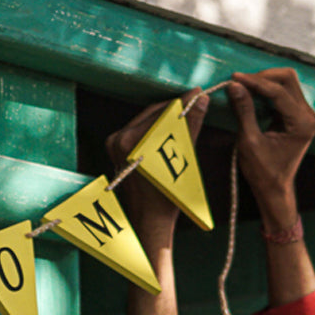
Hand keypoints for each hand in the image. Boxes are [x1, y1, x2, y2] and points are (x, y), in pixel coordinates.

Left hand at [105, 89, 208, 234]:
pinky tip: (173, 129)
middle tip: (196, 102)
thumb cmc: (167, 196)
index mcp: (129, 141)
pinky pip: (140, 132)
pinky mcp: (117, 151)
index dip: (182, 102)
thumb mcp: (182, 158)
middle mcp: (118, 140)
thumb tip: (199, 100)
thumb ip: (189, 126)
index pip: (161, 112)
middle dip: (175, 110)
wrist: (149, 220)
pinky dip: (157, 129)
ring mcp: (115, 145)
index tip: (198, 94)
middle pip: (152, 115)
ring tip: (188, 114)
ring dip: (167, 118)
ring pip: (147, 122)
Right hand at [228, 69, 314, 231]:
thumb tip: (234, 86)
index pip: (278, 91)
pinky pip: (284, 93)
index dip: (255, 82)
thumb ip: (244, 111)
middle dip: (262, 76)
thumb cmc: (262, 171)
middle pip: (288, 79)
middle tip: (239, 81)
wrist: (274, 188)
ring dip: (265, 81)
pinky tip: (251, 93)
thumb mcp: (249, 141)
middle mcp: (308, 115)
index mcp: (301, 123)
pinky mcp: (297, 115)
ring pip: (287, 83)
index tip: (234, 78)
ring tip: (243, 86)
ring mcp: (305, 114)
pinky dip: (267, 90)